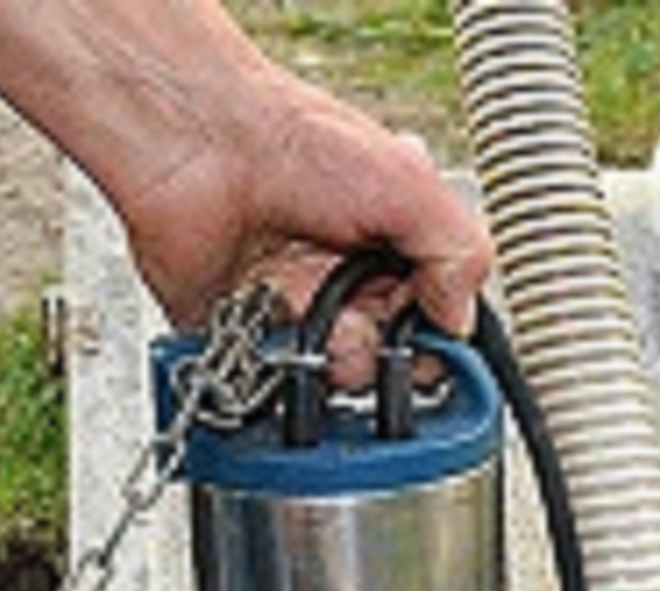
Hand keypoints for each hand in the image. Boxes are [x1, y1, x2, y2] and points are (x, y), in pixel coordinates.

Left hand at [110, 64, 491, 355]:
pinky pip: (273, 380)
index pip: (432, 317)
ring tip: (319, 313)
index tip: (427, 336)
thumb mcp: (410, 183)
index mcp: (389, 241)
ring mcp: (294, 309)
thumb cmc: (291, 141)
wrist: (199, 147)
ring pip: (334, 375)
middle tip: (363, 316)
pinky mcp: (243, 334)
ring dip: (334, 355)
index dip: (433, 334)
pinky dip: (280, 362)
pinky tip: (277, 320)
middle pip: (386, 356)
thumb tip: (460, 322)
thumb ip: (458, 254)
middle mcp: (343, 276)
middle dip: (381, 347)